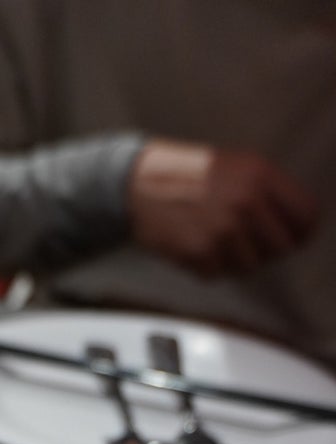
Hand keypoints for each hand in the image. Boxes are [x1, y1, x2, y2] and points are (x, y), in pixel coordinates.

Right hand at [128, 138, 318, 276]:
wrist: (139, 183)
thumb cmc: (188, 175)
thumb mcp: (238, 167)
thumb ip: (271, 193)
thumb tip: (300, 228)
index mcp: (260, 176)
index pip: (306, 217)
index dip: (302, 231)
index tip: (294, 236)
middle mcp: (246, 203)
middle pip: (282, 248)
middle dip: (267, 249)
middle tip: (247, 240)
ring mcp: (223, 231)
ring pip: (251, 266)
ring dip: (235, 260)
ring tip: (216, 239)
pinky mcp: (201, 253)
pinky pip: (219, 274)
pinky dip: (209, 266)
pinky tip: (196, 244)